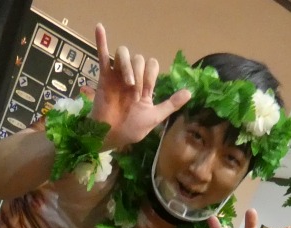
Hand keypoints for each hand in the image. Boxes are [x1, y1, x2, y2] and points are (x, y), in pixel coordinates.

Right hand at [90, 23, 190, 150]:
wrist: (111, 136)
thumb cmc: (131, 129)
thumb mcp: (155, 116)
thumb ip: (171, 104)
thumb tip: (190, 92)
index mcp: (144, 85)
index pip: (151, 65)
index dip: (151, 75)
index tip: (146, 93)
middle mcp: (131, 77)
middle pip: (139, 59)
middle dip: (140, 75)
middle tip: (135, 93)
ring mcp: (117, 75)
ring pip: (124, 54)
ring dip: (128, 67)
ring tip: (128, 84)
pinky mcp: (104, 76)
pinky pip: (103, 55)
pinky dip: (101, 41)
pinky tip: (100, 27)